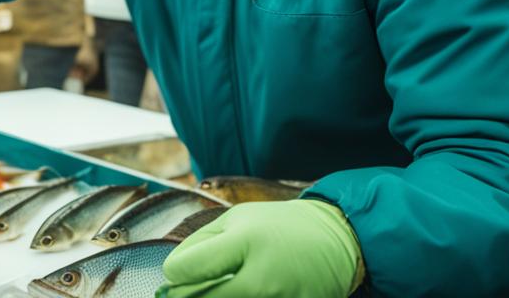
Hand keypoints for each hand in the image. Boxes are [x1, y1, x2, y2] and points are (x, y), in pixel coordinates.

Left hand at [161, 200, 363, 297]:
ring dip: (219, 297)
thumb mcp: (238, 219)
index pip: (185, 269)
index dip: (174, 275)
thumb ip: (201, 244)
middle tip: (191, 289)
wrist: (337, 237)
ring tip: (232, 284)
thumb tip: (170, 274)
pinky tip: (248, 291)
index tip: (178, 275)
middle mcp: (262, 275)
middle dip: (189, 296)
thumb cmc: (279, 227)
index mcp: (244, 241)